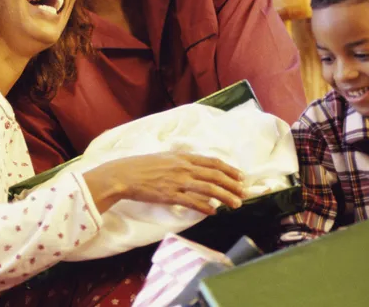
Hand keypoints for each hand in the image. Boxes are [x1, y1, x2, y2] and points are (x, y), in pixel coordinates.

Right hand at [83, 152, 246, 214]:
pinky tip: (213, 211)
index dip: (229, 169)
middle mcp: (183, 167)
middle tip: (244, 192)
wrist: (124, 175)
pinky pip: (192, 202)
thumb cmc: (142, 166)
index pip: (212, 162)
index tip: (240, 176)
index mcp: (183, 157)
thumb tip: (195, 166)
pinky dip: (205, 207)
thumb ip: (181, 161)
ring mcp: (177, 181)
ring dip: (225, 197)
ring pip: (208, 189)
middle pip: (215, 176)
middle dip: (232, 185)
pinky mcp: (170, 195)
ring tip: (236, 204)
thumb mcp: (164, 157)